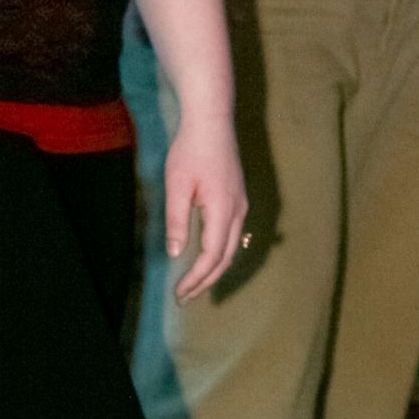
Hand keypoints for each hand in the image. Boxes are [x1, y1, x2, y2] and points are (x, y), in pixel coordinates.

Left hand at [164, 116, 248, 300]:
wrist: (212, 121)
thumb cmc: (191, 150)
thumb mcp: (177, 185)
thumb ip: (177, 220)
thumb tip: (177, 252)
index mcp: (223, 209)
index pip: (212, 255)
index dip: (196, 278)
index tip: (179, 292)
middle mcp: (238, 211)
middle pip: (226, 258)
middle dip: (205, 281)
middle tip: (184, 297)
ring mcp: (241, 204)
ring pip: (232, 248)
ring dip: (214, 269)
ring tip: (195, 285)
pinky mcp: (238, 198)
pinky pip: (233, 235)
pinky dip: (221, 254)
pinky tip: (208, 258)